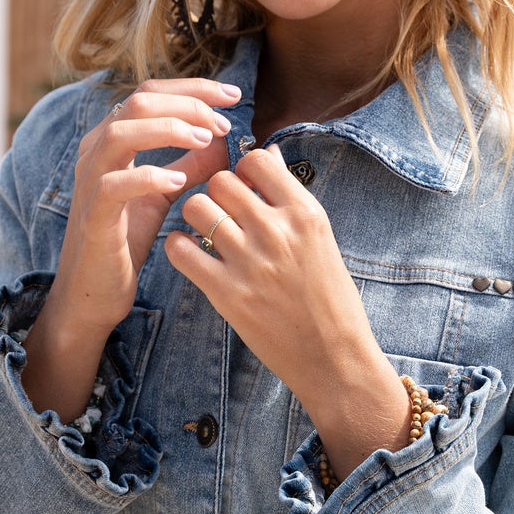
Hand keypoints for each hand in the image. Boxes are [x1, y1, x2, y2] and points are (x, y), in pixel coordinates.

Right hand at [21, 78, 240, 420]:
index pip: (150, 92)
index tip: (233, 95)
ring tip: (206, 139)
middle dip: (187, 104)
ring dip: (169, 130)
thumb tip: (226, 137)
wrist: (93, 292)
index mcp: (112, 139)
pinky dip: (149, 176)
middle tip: (224, 122)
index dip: (193, 88)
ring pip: (121, 133)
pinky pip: (114, 185)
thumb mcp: (165, 193)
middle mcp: (95, 151)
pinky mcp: (93, 215)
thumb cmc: (127, 239)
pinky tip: (180, 181)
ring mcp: (90, 181)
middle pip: (138, 100)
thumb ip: (192, 162)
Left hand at [164, 143, 411, 481]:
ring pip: (196, 208)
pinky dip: (179, 247)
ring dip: (195, 217)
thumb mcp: (321, 239)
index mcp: (305, 213)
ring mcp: (250, 262)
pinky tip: (192, 255)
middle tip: (221, 213)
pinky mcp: (227, 293)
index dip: (243, 170)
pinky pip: (181, 250)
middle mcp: (276, 231)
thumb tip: (268, 157)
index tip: (245, 189)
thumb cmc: (330, 297)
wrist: (334, 357)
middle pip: (220, 181)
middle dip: (216, 193)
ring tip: (205, 233)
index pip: (257, 161)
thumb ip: (291, 198)